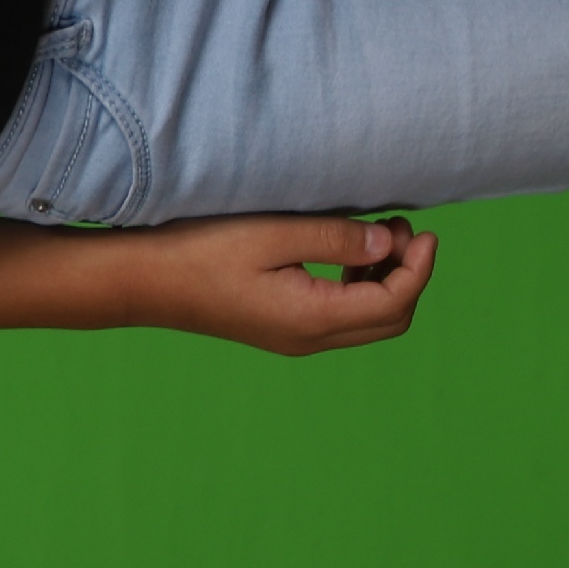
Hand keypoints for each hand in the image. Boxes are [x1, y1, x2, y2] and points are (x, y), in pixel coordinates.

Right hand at [135, 212, 437, 353]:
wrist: (144, 282)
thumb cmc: (201, 251)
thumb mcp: (272, 234)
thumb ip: (334, 238)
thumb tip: (388, 243)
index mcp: (313, 317)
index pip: (394, 301)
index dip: (419, 267)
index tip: (424, 230)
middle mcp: (310, 338)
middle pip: (390, 320)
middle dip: (408, 275)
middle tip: (402, 229)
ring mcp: (295, 338)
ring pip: (368, 322)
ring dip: (384, 282)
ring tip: (376, 235)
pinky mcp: (281, 330)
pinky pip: (341, 318)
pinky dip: (358, 288)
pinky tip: (344, 255)